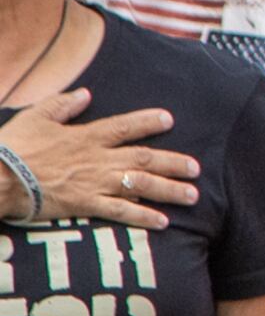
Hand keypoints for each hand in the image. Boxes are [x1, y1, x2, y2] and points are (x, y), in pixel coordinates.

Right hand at [1, 88, 197, 227]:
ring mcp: (94, 183)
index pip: (125, 126)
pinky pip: (121, 211)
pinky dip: (143, 216)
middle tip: (196, 168)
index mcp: (86, 136)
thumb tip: (86, 93)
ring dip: (169, 190)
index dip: (148, 121)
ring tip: (192, 195)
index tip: (169, 119)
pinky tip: (164, 222)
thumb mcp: (36, 117)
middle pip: (144, 159)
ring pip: (141, 185)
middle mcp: (97, 159)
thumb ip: (63, 104)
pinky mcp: (85, 204)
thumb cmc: (13, 147)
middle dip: (173, 163)